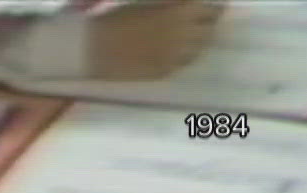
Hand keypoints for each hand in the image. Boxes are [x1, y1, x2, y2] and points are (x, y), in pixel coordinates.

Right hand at [88, 0, 223, 80]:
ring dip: (198, 38)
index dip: (212, 5)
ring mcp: (176, 57)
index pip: (212, 8)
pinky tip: (173, 49)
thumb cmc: (116, 17)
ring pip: (199, 47)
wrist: (93, 49)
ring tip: (189, 33)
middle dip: (207, 21)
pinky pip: (183, 62)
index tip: (208, 3)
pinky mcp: (165, 72)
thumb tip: (185, 5)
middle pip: (210, 28)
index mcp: (182, 12)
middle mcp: (186, 36)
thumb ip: (173, 4)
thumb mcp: (148, 2)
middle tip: (200, 16)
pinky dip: (183, 54)